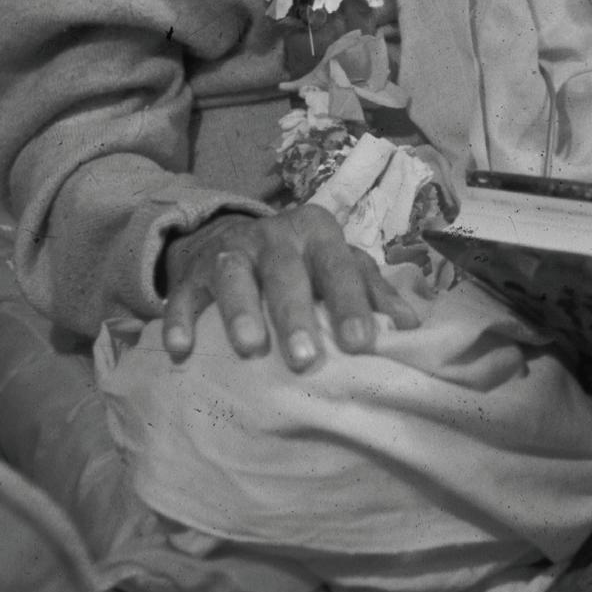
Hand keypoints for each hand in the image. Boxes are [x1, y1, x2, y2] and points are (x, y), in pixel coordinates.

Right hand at [161, 204, 420, 369]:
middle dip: (296, 314)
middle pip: (286, 272)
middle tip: (306, 359)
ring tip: (250, 349)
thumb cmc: (302, 261)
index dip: (350, 303)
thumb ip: (373, 290)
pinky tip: (181, 349)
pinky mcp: (191, 273)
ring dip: (241, 311)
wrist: (232, 236)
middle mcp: (273, 236)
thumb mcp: (338, 264)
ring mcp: (230, 251)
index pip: (338, 266)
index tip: (361, 343)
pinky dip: (180, 319)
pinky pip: (183, 294)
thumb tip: (411, 325)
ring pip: (233, 275)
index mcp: (317, 232)